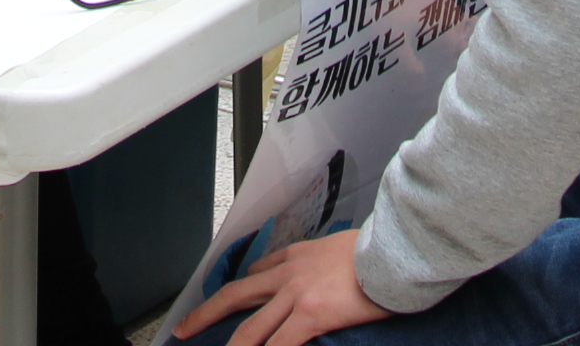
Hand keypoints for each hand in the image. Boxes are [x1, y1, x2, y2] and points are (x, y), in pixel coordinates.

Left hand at [176, 230, 390, 345]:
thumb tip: (329, 272)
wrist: (396, 250)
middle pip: (235, 294)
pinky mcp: (311, 315)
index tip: (230, 301)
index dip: (242, 288)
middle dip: (206, 313)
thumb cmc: (380, 249)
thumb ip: (325, 260)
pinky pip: (279, 345)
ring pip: (250, 328)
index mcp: (299, 254)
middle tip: (184, 329)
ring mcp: (297, 295)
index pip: (259, 271)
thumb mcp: (345, 245)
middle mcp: (289, 272)